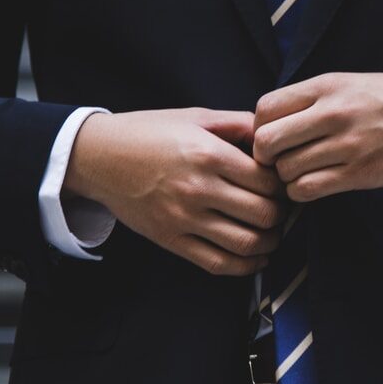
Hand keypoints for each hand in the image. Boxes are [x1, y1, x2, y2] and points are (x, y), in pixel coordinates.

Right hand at [63, 107, 287, 276]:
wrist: (99, 157)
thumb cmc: (149, 132)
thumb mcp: (195, 117)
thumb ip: (238, 124)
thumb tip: (274, 136)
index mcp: (208, 154)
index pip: (267, 181)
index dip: (283, 185)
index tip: (282, 184)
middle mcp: (198, 189)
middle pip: (264, 214)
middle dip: (280, 214)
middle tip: (281, 208)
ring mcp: (184, 218)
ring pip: (246, 243)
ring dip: (269, 242)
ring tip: (272, 233)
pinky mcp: (171, 239)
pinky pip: (218, 263)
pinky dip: (246, 266)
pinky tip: (256, 257)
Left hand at [252, 71, 382, 201]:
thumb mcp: (350, 83)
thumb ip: (312, 100)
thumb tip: (269, 123)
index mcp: (327, 86)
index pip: (264, 108)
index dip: (259, 128)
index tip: (273, 137)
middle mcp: (334, 113)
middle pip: (266, 142)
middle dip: (266, 157)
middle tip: (280, 160)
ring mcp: (348, 145)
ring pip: (286, 171)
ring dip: (287, 178)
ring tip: (303, 172)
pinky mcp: (362, 173)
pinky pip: (308, 190)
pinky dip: (303, 192)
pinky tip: (315, 185)